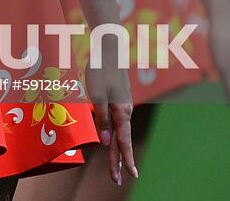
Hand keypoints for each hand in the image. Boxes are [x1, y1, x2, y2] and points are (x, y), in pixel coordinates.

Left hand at [86, 64, 136, 184]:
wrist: (108, 50)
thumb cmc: (101, 70)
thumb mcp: (97, 95)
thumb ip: (102, 119)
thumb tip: (106, 142)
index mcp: (121, 112)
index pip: (123, 141)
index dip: (125, 159)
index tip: (131, 175)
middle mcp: (124, 111)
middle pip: (121, 141)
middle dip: (118, 161)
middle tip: (117, 180)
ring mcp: (121, 106)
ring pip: (118, 133)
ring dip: (115, 150)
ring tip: (114, 168)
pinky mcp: (117, 101)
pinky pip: (115, 122)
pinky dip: (113, 136)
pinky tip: (110, 142)